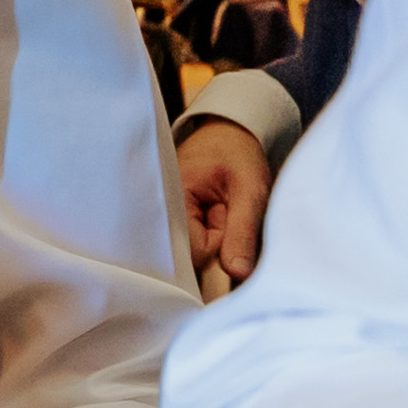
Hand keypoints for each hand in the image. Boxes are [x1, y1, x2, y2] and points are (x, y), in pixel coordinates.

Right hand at [174, 116, 273, 291]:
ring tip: (215, 207)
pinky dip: (204, 233)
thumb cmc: (237, 155)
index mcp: (170, 200)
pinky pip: (187, 243)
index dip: (217, 242)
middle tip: (221, 208)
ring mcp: (162, 216)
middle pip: (186, 256)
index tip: (227, 214)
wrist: (228, 133)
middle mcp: (158, 211)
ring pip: (189, 251)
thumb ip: (242, 233)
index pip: (192, 252)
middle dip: (212, 241)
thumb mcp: (249, 190)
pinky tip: (208, 212)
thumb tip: (237, 274)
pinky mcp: (169, 219)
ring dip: (210, 237)